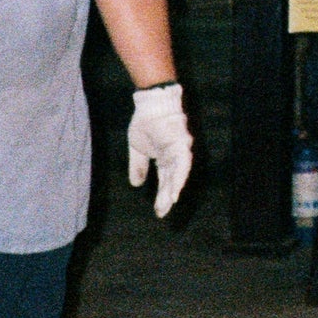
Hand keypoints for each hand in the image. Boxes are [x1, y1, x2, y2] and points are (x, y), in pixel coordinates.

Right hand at [127, 83, 192, 216]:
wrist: (150, 104)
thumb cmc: (145, 123)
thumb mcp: (137, 149)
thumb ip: (138, 166)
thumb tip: (136, 185)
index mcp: (165, 159)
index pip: (165, 181)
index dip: (162, 196)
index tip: (158, 211)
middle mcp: (175, 157)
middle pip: (172, 180)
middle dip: (167, 197)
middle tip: (162, 213)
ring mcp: (179, 150)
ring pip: (179, 174)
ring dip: (173, 189)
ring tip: (169, 203)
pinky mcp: (181, 144)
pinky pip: (182, 163)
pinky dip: (179, 176)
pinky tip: (175, 188)